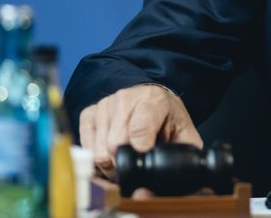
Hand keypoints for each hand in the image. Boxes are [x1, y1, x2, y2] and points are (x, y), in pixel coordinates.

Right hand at [78, 84, 202, 178]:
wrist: (151, 99)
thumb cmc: (167, 119)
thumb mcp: (184, 132)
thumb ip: (183, 151)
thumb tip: (175, 172)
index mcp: (153, 99)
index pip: (140, 129)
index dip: (140, 151)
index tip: (144, 161)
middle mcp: (126, 98)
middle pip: (115, 143)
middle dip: (124, 164)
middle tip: (134, 169)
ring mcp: (104, 104)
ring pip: (99, 149)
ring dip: (110, 165)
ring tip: (124, 163)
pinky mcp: (89, 113)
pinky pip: (86, 146)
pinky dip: (96, 158)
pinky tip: (110, 155)